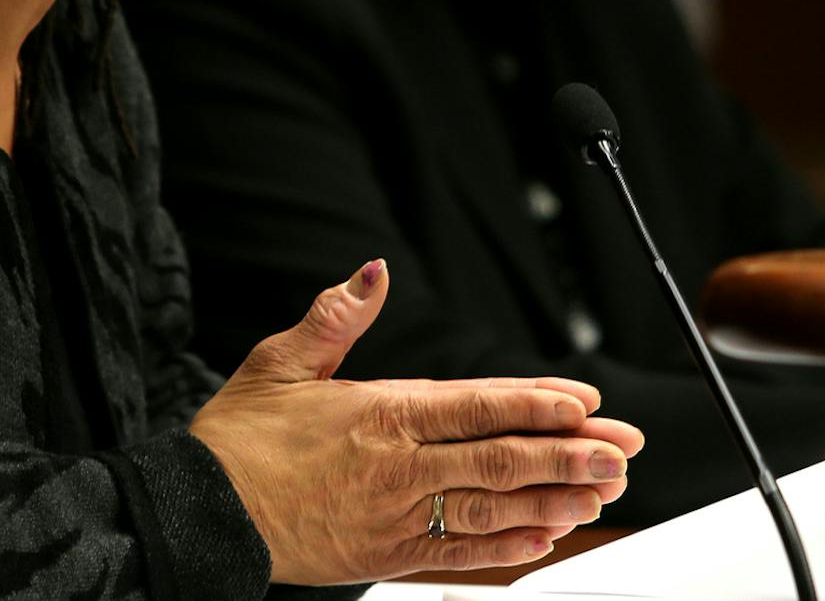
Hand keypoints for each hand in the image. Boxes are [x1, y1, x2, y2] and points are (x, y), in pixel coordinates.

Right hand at [188, 259, 644, 584]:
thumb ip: (336, 315)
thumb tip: (374, 271)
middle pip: (500, 459)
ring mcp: (396, 515)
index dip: (536, 404)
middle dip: (569, 453)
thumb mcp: (279, 360)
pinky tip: (545, 537)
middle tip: (623, 448)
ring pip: (492, 509)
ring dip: (553, 500)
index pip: (476, 405)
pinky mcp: (386, 554)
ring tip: (603, 490)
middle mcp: (398, 467)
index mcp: (379, 412)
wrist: (201, 514)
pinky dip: (507, 547)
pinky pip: (460, 554)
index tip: (585, 402)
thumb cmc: (239, 437)